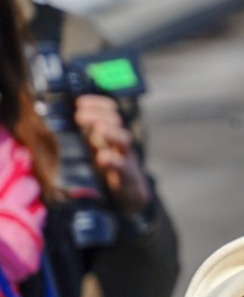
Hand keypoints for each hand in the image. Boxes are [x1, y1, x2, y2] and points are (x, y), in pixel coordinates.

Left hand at [73, 94, 149, 213]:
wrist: (131, 193)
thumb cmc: (109, 169)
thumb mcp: (97, 150)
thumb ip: (86, 137)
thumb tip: (59, 123)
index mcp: (111, 134)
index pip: (110, 111)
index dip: (97, 104)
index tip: (80, 103)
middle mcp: (119, 143)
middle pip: (116, 121)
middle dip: (99, 114)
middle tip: (80, 115)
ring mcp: (126, 158)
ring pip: (124, 140)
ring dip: (111, 132)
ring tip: (98, 128)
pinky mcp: (128, 176)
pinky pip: (123, 166)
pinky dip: (113, 160)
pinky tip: (103, 157)